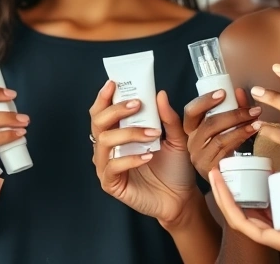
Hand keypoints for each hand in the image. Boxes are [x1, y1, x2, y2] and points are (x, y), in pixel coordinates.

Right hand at [89, 80, 196, 224]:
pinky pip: (112, 167)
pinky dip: (129, 159)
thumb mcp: (176, 138)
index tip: (114, 84)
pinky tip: (147, 156)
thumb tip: (160, 94)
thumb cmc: (175, 167)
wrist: (181, 197)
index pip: (103, 111)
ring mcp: (107, 165)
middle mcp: (109, 147)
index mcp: (118, 132)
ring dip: (129, 133)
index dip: (104, 97)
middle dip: (116, 110)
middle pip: (98, 122)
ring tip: (152, 134)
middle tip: (137, 104)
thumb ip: (168, 117)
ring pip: (104, 141)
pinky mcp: (111, 183)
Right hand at [184, 87, 261, 179]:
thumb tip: (240, 92)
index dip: (205, 100)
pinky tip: (252, 132)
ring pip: (219, 137)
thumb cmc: (224, 147)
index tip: (223, 92)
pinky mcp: (209, 168)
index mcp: (191, 128)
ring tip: (257, 120)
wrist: (224, 177)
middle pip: (210, 124)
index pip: (191, 111)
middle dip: (234, 114)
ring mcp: (199, 157)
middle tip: (253, 109)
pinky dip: (241, 138)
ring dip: (241, 126)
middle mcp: (192, 142)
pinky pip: (226, 150)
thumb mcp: (225, 127)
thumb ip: (231, 109)